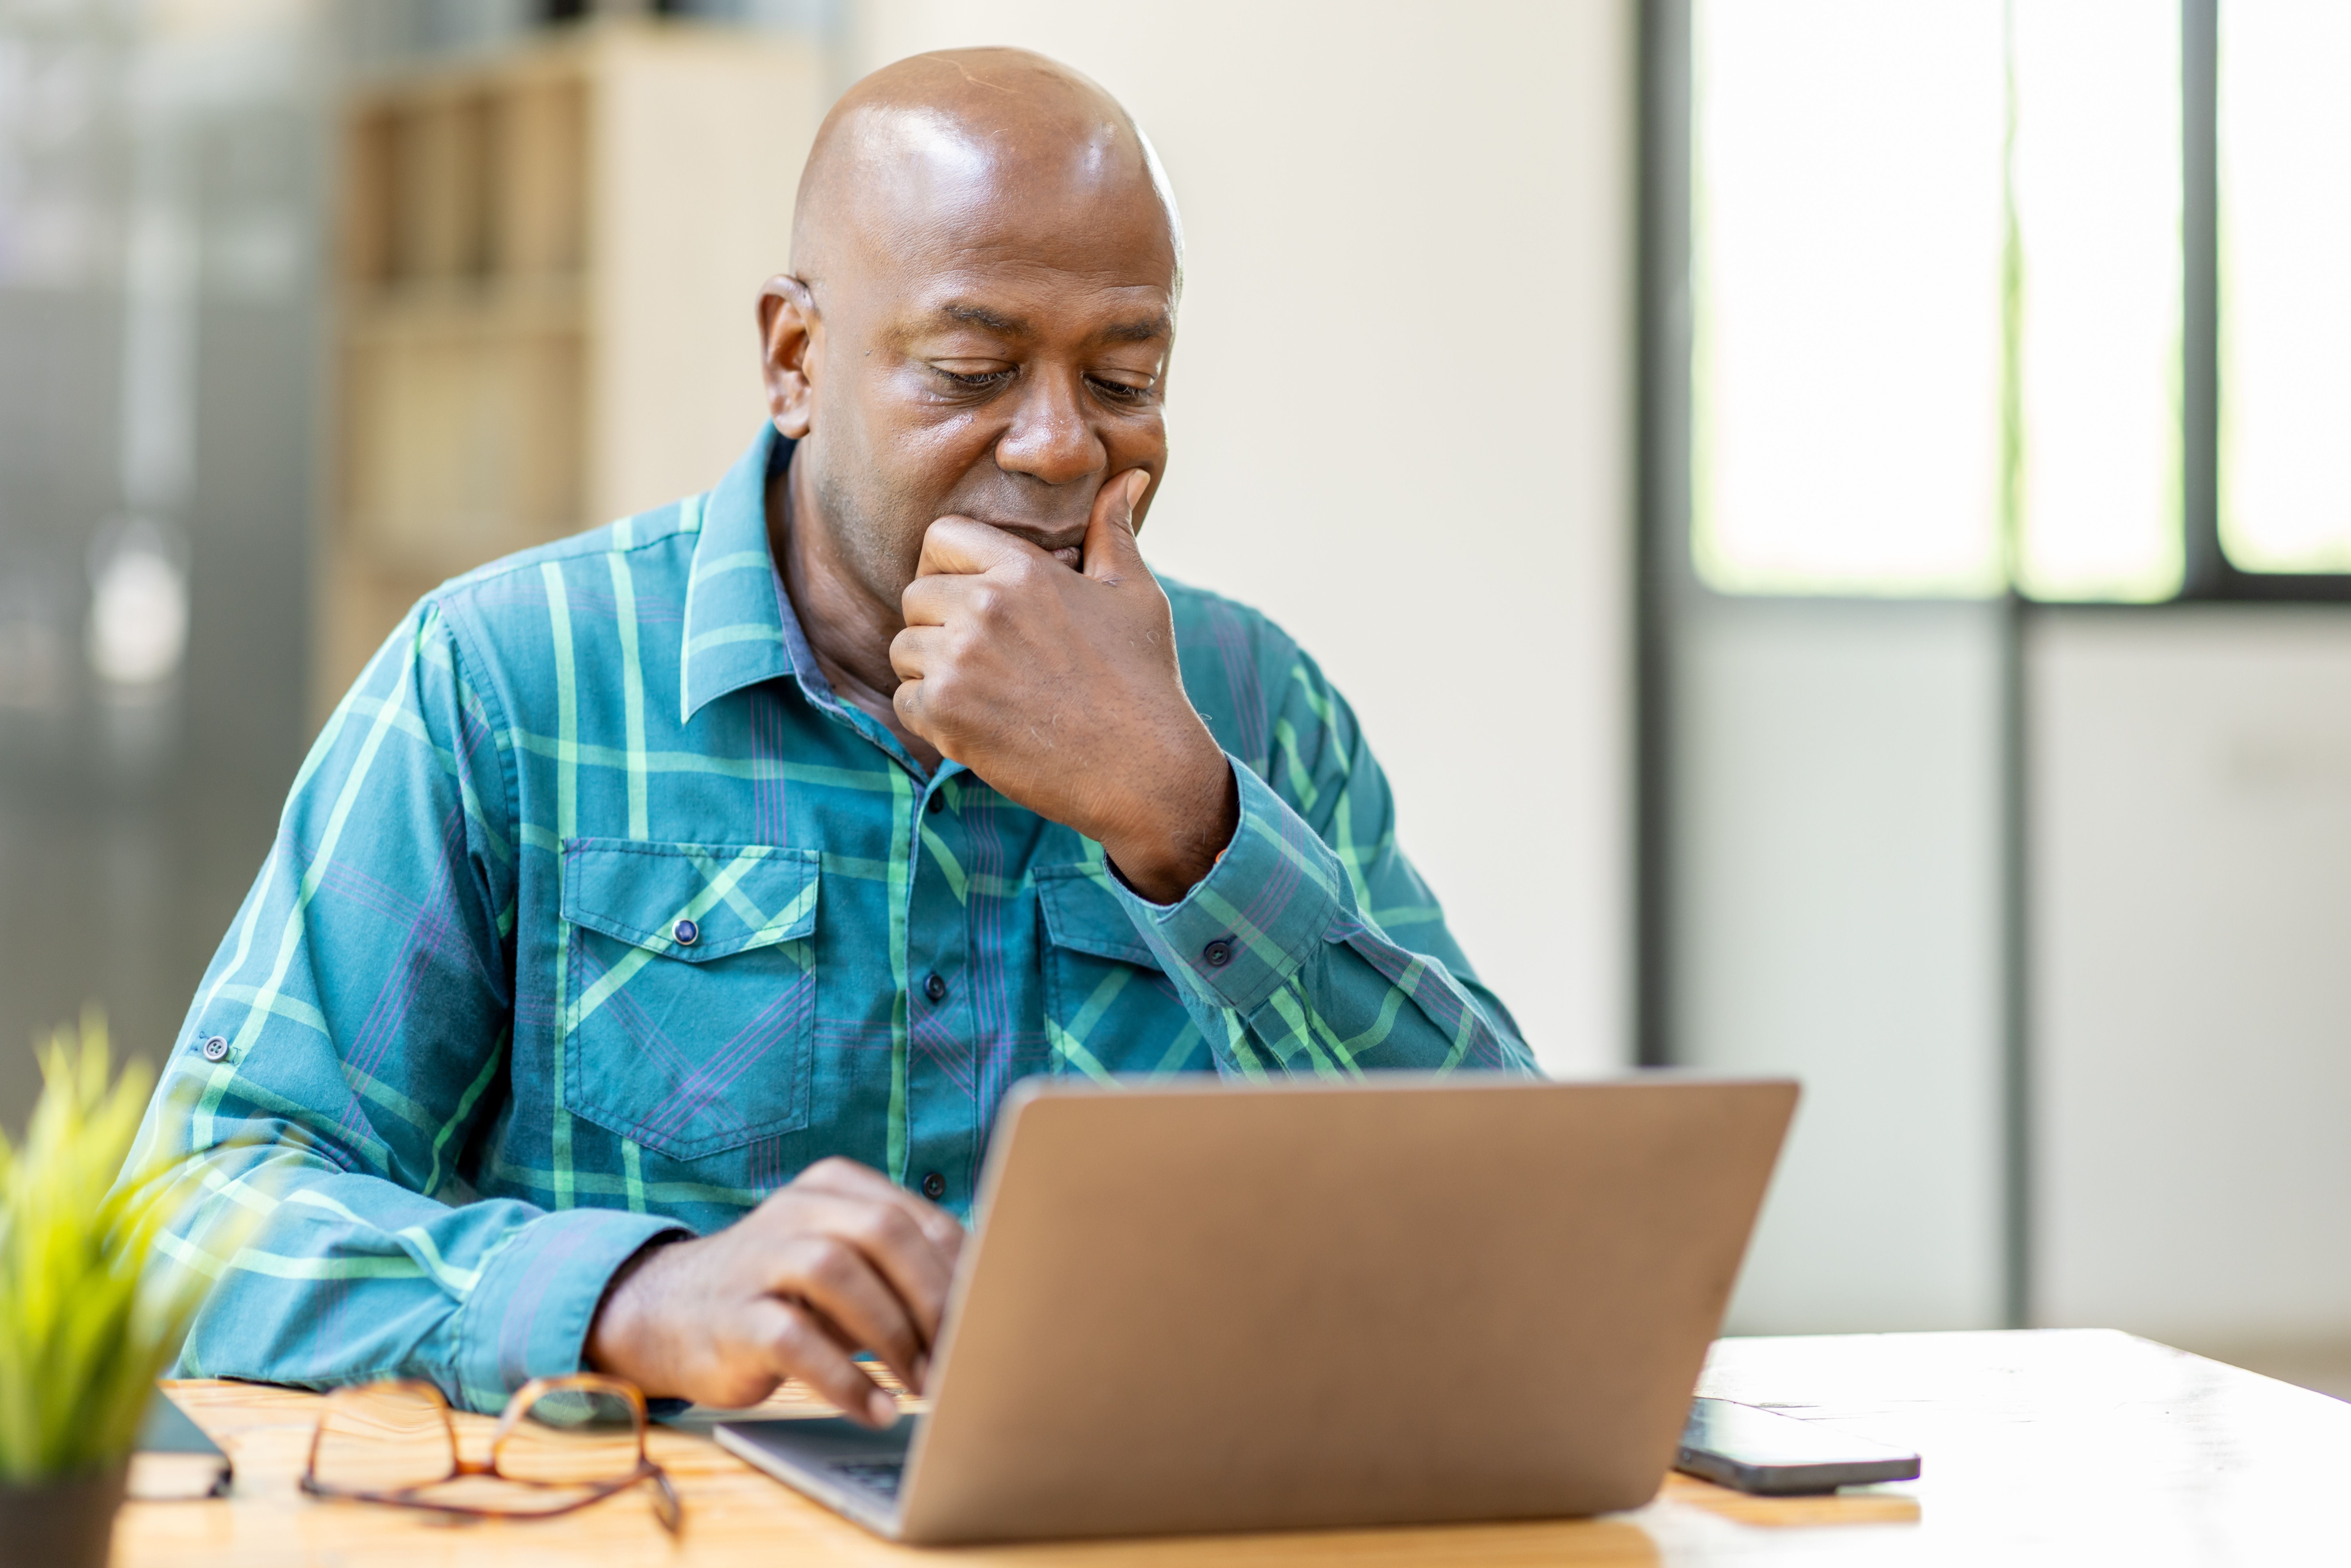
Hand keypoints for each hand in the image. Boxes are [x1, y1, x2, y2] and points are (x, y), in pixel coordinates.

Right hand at [585, 1158, 963, 1426]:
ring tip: (923, 1384)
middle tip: (961, 1351)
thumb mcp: (842, 1263)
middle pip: (883, 1232)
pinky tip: (875, 1409)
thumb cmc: (784, 1293)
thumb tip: (985, 1299)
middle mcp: (797, 1209)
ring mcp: (760, 1259)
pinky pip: (796, 1343)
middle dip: (933, 1297)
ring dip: (893, 1336)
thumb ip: (899, 1268)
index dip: (960, 1268)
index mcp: (833, 1187)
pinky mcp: (734, 1317)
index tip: (990, 1314)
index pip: (916, 1216)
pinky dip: (844, 1380)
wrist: (671, 1315)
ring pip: (839, 1274)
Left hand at [889, 471, 1238, 902]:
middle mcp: (983, 607)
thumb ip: (1113, 531)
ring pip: (903, 649)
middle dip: (938, 622)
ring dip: (931, 670)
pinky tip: (977, 724)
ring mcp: (959, 662)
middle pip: (914, 595)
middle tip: (982, 655)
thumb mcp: (1134, 593)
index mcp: (1023, 570)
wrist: (1144, 770)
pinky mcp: (946, 715)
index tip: (968, 594)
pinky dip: (930, 715)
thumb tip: (1129, 477)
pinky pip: (904, 700)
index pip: (941, 537)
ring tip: (983, 691)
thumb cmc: (1143, 679)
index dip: (946, 564)